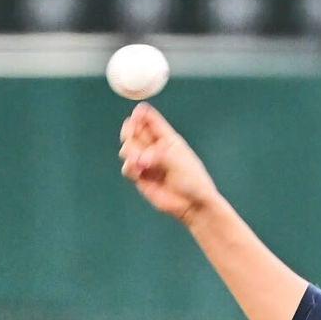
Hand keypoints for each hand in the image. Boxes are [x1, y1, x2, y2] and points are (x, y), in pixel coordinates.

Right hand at [119, 103, 218, 224]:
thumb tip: (138, 158)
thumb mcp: (177, 161)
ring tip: (140, 161)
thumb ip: (157, 155)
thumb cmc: (192, 180)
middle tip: (131, 134)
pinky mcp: (141, 177)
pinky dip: (130, 167)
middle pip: (132, 130)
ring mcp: (146, 162)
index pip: (149, 118)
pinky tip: (139, 172)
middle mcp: (154, 148)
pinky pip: (127, 168)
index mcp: (166, 138)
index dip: (139, 114)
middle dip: (129, 130)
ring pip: (127, 148)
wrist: (193, 205)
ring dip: (129, 151)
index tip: (135, 117)